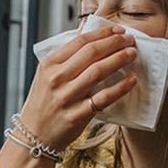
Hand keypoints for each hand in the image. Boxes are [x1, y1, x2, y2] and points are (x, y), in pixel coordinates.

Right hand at [18, 24, 137, 151]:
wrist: (34, 136)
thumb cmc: (43, 105)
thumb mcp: (45, 76)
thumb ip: (65, 57)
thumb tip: (86, 32)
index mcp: (49, 65)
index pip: (79, 41)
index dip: (102, 34)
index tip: (118, 30)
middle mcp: (56, 79)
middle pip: (91, 53)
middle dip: (114, 43)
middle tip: (130, 40)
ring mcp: (67, 97)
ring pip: (98, 72)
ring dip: (119, 60)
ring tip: (132, 54)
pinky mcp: (77, 115)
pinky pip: (103, 98)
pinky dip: (119, 88)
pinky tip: (131, 80)